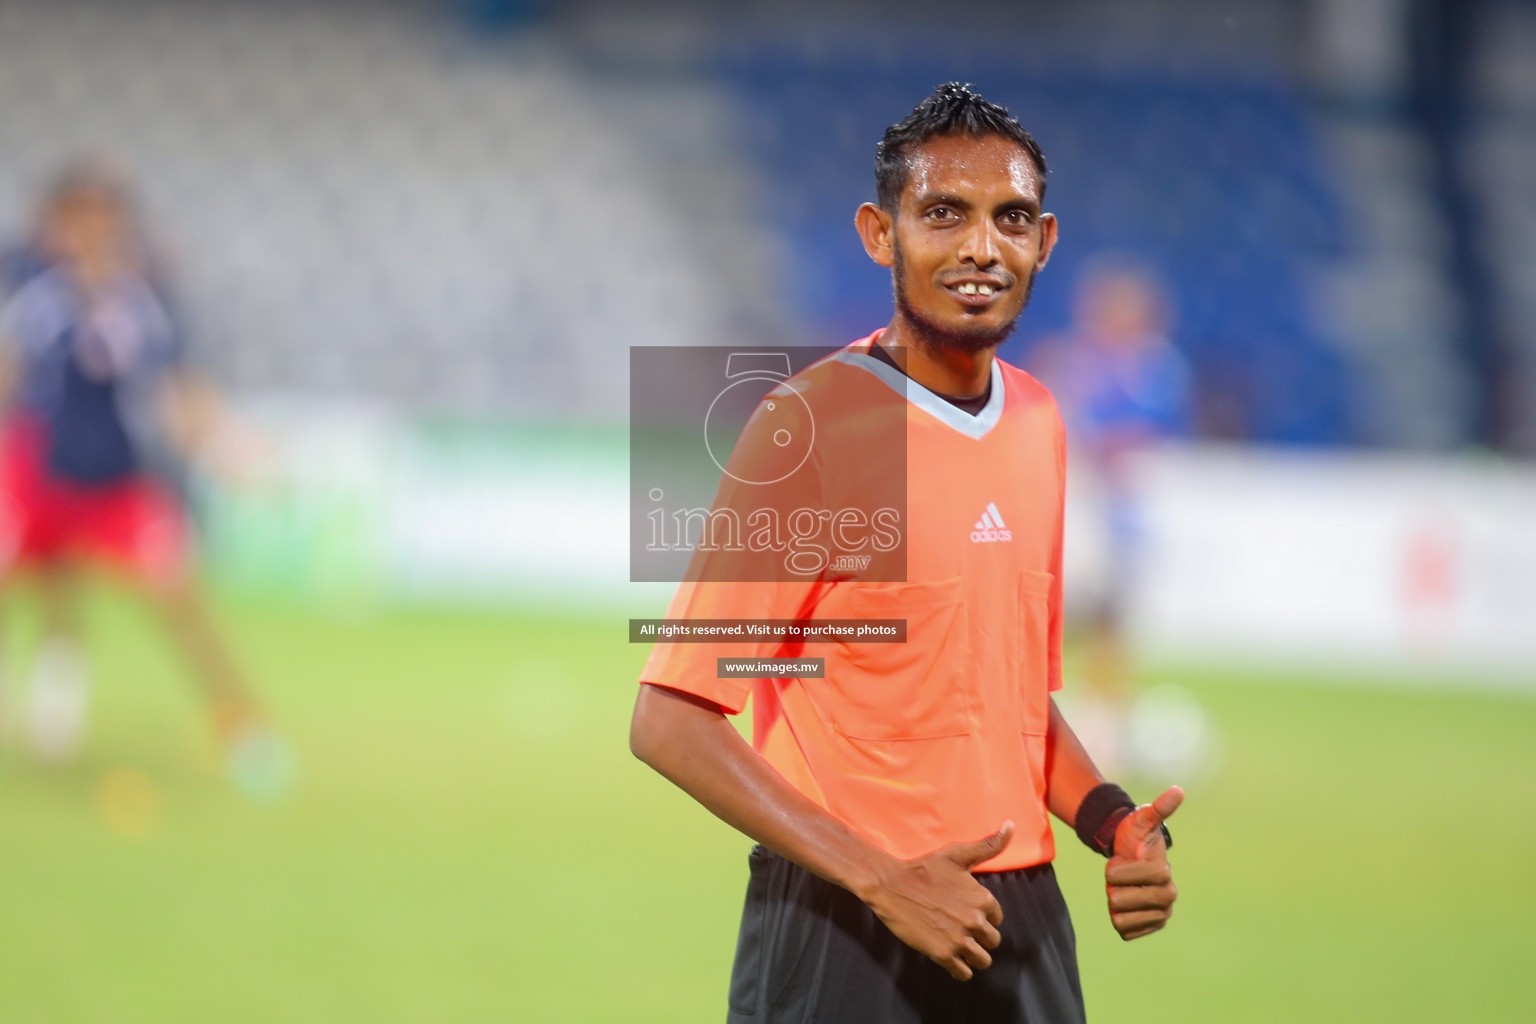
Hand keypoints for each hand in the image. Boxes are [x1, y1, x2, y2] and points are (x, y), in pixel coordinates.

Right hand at [860, 821, 1013, 980]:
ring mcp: (960, 940)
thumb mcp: (957, 854)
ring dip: (972, 956)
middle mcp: (976, 921)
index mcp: (983, 898)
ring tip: (957, 946)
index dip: (983, 917)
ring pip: (982, 960)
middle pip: (992, 941)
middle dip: (979, 938)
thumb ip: (988, 845)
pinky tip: (950, 958)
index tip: (966, 913)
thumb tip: (1011, 825)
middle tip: (960, 930)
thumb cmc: (924, 868)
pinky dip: (959, 969)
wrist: (891, 885)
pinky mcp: (943, 954)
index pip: (997, 919)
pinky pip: (964, 973)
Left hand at [1106, 785, 1181, 940]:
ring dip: (1115, 901)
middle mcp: (1168, 898)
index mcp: (1164, 873)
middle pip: (1119, 901)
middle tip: (1122, 876)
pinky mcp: (1148, 929)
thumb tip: (1178, 790)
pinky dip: (1118, 918)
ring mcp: (1159, 915)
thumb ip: (1158, 808)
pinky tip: (1127, 906)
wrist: (1129, 856)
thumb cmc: (1135, 836)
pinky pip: (1124, 931)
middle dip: (1112, 886)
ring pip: (1119, 918)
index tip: (1120, 860)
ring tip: (1125, 889)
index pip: (1120, 878)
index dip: (1113, 869)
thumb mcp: (1141, 819)